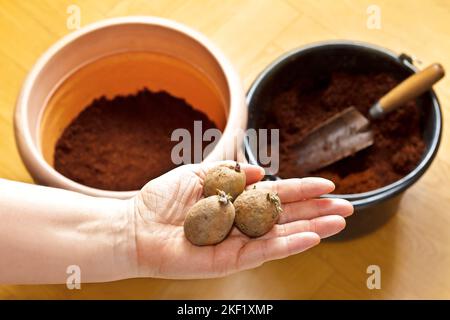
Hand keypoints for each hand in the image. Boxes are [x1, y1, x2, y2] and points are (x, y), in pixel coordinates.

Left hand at [128, 162, 352, 278]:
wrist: (136, 226)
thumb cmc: (162, 200)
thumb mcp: (198, 174)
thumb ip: (230, 172)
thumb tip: (259, 170)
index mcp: (235, 202)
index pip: (276, 196)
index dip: (302, 190)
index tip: (328, 185)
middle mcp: (241, 223)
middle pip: (286, 216)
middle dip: (317, 211)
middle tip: (348, 208)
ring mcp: (237, 243)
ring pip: (282, 235)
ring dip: (313, 228)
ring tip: (340, 222)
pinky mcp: (229, 260)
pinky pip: (263, 252)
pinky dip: (288, 244)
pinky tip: (311, 236)